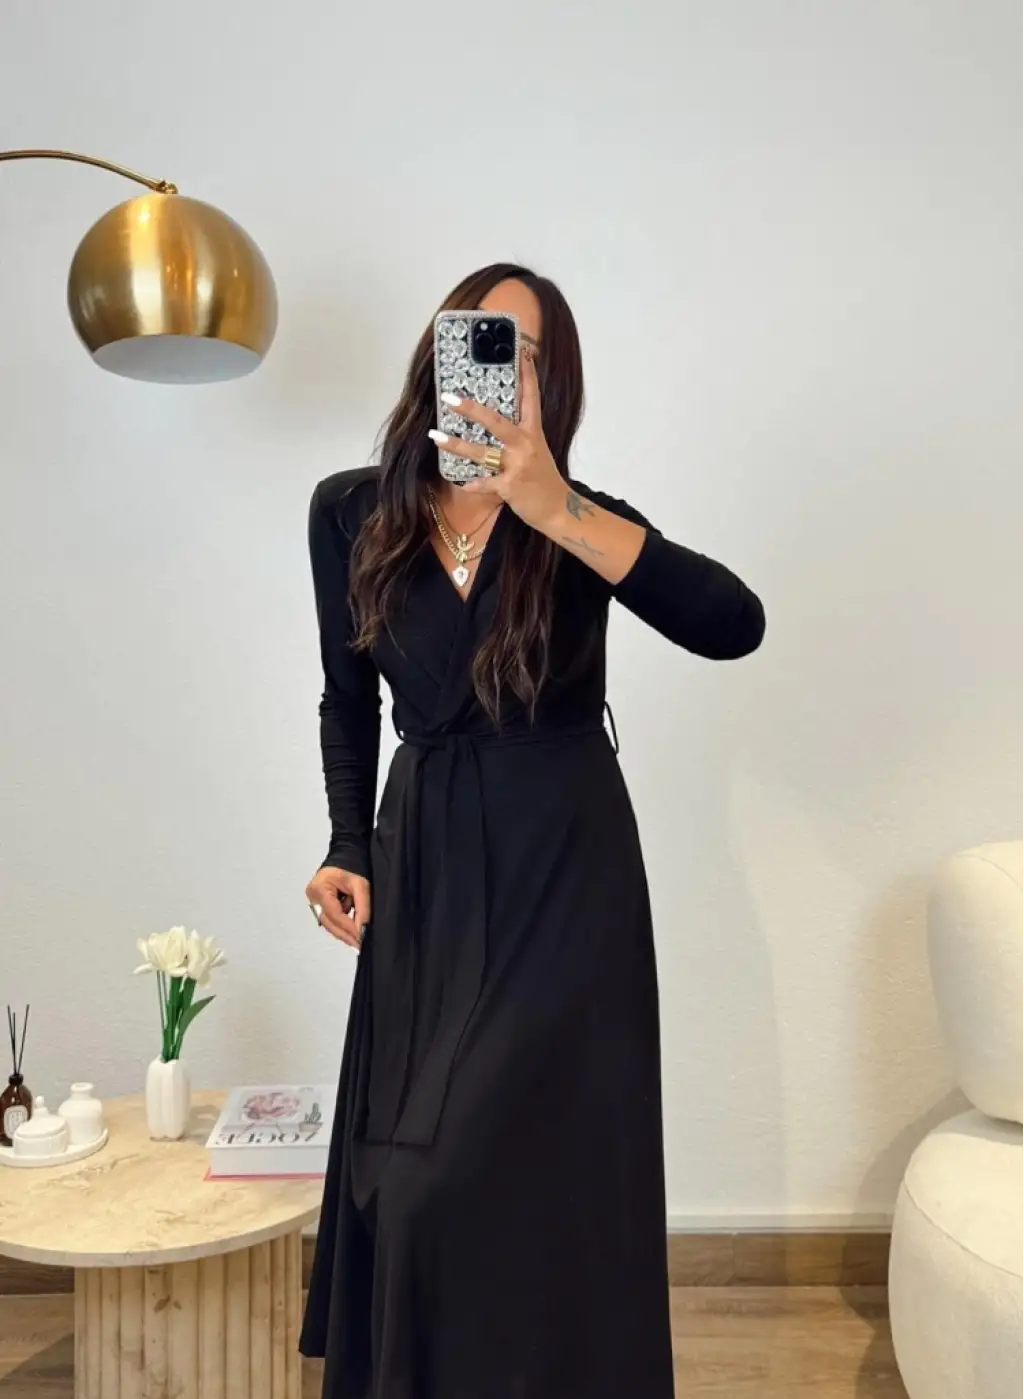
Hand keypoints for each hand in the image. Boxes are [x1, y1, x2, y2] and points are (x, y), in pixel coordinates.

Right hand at [306, 866, 369, 950]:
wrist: (344, 857)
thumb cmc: (351, 866)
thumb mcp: (360, 884)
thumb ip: (362, 906)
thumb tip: (363, 927)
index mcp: (319, 888)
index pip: (334, 913)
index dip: (348, 926)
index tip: (360, 936)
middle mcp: (313, 897)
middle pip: (328, 921)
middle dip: (345, 934)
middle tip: (358, 944)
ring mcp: (314, 902)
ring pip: (328, 923)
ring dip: (343, 932)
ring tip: (356, 941)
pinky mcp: (319, 905)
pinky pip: (330, 919)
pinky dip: (341, 925)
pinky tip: (351, 932)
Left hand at [428, 350, 563, 530]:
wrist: (558, 508)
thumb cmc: (543, 479)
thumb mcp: (535, 451)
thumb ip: (518, 436)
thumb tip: (495, 422)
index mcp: (533, 432)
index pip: (531, 397)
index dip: (527, 374)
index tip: (521, 351)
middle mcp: (525, 445)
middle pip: (496, 421)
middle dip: (471, 409)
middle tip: (449, 398)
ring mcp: (517, 465)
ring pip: (483, 452)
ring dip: (457, 445)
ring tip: (436, 437)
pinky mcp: (510, 487)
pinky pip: (485, 483)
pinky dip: (473, 484)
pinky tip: (463, 483)